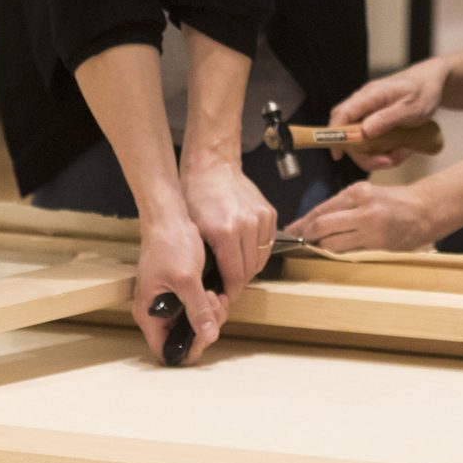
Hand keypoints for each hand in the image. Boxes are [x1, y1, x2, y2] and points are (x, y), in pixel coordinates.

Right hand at [133, 212, 225, 366]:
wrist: (170, 217)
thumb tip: (209, 335)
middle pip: (183, 338)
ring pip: (192, 324)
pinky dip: (208, 304)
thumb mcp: (186, 278)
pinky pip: (196, 308)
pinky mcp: (180, 292)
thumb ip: (198, 309)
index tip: (207, 332)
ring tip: (217, 294)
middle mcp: (156, 313)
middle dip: (204, 327)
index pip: (166, 350)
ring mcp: (168, 303)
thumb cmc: (169, 243)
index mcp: (149, 314)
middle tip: (215, 304)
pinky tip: (216, 290)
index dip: (188, 349)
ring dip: (209, 314)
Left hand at [180, 156, 277, 301]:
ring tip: (235, 266)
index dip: (231, 291)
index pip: (236, 276)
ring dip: (250, 267)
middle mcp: (247, 225)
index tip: (225, 295)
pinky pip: (268, 244)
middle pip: (251, 270)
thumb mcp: (193, 230)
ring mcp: (261, 218)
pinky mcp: (270, 213)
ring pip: (262, 259)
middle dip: (240, 281)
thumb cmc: (197, 196)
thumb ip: (204, 259)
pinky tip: (244, 249)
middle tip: (228, 283)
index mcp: (225, 232)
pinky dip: (258, 251)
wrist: (212, 167)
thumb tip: (209, 285)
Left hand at [289, 180, 438, 253]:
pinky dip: (338, 253)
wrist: (425, 210)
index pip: (321, 209)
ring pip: (332, 243)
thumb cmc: (393, 202)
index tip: (291, 230)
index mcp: (357, 191)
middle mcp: (362, 208)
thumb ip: (342, 206)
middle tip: (299, 242)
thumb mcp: (366, 194)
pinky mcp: (378, 244)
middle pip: (322, 226)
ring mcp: (371, 227)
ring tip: (318, 248)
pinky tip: (336, 252)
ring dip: (322, 247)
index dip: (303, 223)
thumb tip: (313, 221)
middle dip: (307, 236)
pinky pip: (349, 252)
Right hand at [328, 59, 448, 171]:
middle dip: (363, 153)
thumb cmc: (424, 91)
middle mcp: (364, 103)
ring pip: (360, 139)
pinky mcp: (375, 120)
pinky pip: (372, 140)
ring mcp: (369, 112)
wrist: (432, 82)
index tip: (338, 155)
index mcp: (370, 95)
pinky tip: (401, 149)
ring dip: (377, 154)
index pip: (342, 114)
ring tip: (400, 154)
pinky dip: (384, 150)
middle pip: (347, 132)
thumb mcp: (410, 108)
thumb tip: (363, 132)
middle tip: (388, 162)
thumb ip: (387, 119)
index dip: (335, 134)